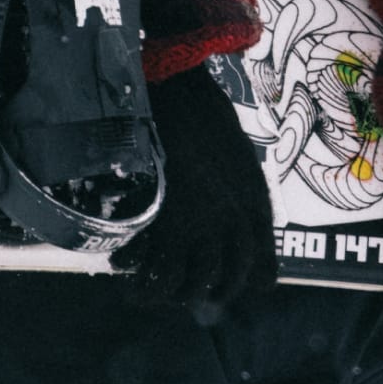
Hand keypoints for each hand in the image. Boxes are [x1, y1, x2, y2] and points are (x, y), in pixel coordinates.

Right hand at [110, 66, 278, 310]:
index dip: (244, 284)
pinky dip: (132, 271)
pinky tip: (120, 262)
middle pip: (222, 284)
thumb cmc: (208, 117)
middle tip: (181, 289)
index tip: (228, 284)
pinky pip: (148, 268)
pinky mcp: (163, 220)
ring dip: (162, 290)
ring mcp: (198, 227)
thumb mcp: (242, 162)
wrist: (178, 91)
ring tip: (143, 285)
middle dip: (199, 292)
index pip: (262, 274)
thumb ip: (244, 199)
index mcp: (255, 211)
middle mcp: (232, 226)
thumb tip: (237, 221)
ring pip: (184, 285)